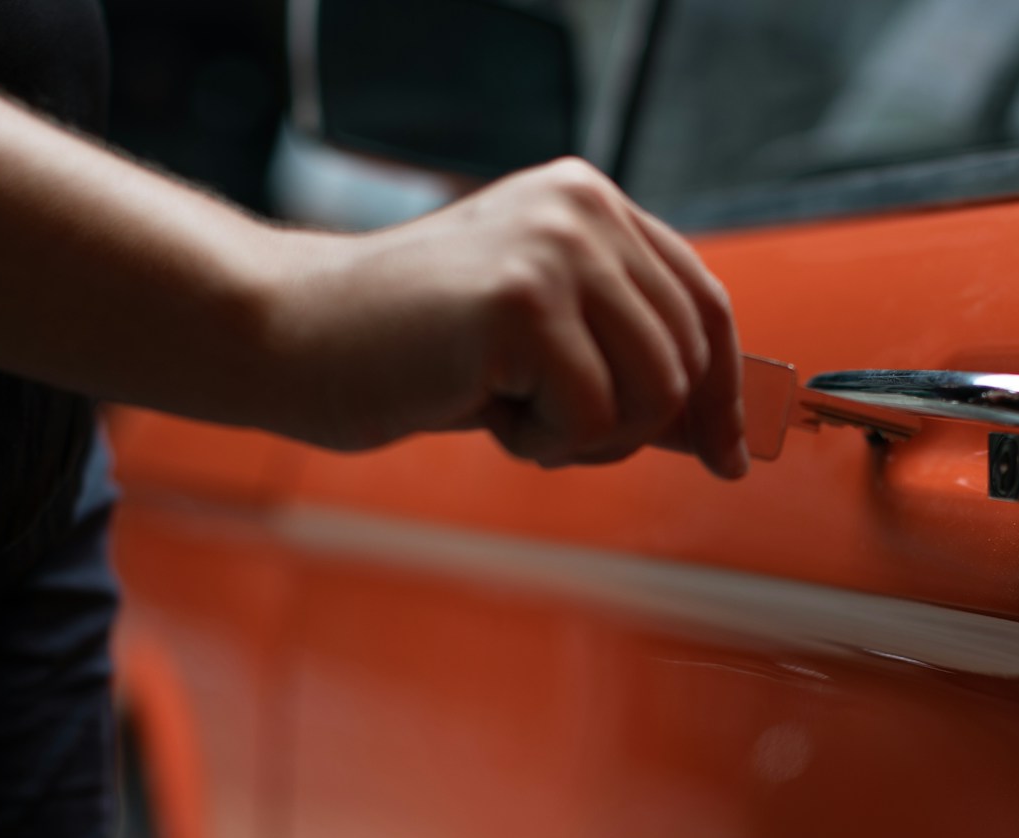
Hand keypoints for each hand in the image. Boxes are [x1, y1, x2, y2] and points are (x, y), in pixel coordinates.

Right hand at [262, 158, 747, 478]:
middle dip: (630, 425)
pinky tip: (483, 408)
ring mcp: (554, 247)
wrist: (291, 334)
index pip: (702, 301)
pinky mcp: (522, 302)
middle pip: (686, 358)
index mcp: (590, 202)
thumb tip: (719, 431)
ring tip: (512, 409)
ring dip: (588, 436)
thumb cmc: (410, 346)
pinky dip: (542, 443)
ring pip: (655, 392)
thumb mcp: (540, 339)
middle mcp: (582, 209)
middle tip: (546, 422)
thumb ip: (624, 360)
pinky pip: (593, 416)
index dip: (724, 389)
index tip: (727, 454)